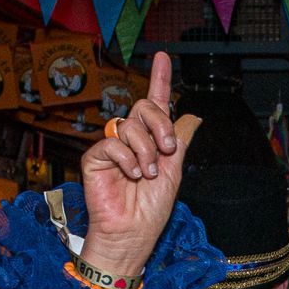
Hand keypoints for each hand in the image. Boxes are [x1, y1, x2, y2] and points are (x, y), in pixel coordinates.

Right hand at [77, 52, 200, 282]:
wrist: (133, 233)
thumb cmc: (151, 208)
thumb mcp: (174, 171)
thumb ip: (179, 141)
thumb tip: (194, 116)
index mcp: (151, 140)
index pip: (155, 104)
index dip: (159, 79)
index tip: (164, 56)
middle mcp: (131, 139)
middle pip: (143, 107)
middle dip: (160, 123)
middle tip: (168, 149)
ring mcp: (112, 147)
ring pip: (129, 125)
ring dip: (146, 150)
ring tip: (147, 174)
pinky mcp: (95, 158)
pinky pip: (112, 142)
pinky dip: (127, 159)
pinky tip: (132, 176)